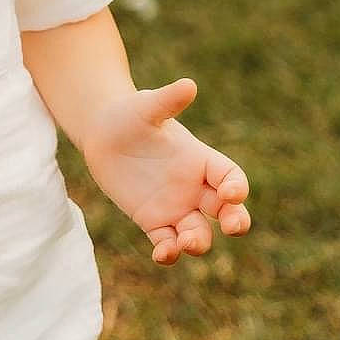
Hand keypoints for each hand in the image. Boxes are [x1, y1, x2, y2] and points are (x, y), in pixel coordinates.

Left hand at [80, 77, 250, 266]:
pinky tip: (163, 254)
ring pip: (198, 232)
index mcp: (201, 159)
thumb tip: (189, 86)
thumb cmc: (129, 114)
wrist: (102, 133)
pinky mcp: (152, 221)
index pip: (231, 176)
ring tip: (188, 243)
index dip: (237, 187)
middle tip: (234, 228)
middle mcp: (194, 187)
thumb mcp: (146, 106)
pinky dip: (169, 253)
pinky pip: (166, 243)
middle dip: (235, 220)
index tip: (230, 193)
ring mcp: (175, 207)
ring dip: (199, 242)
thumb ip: (168, 100)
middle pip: (226, 210)